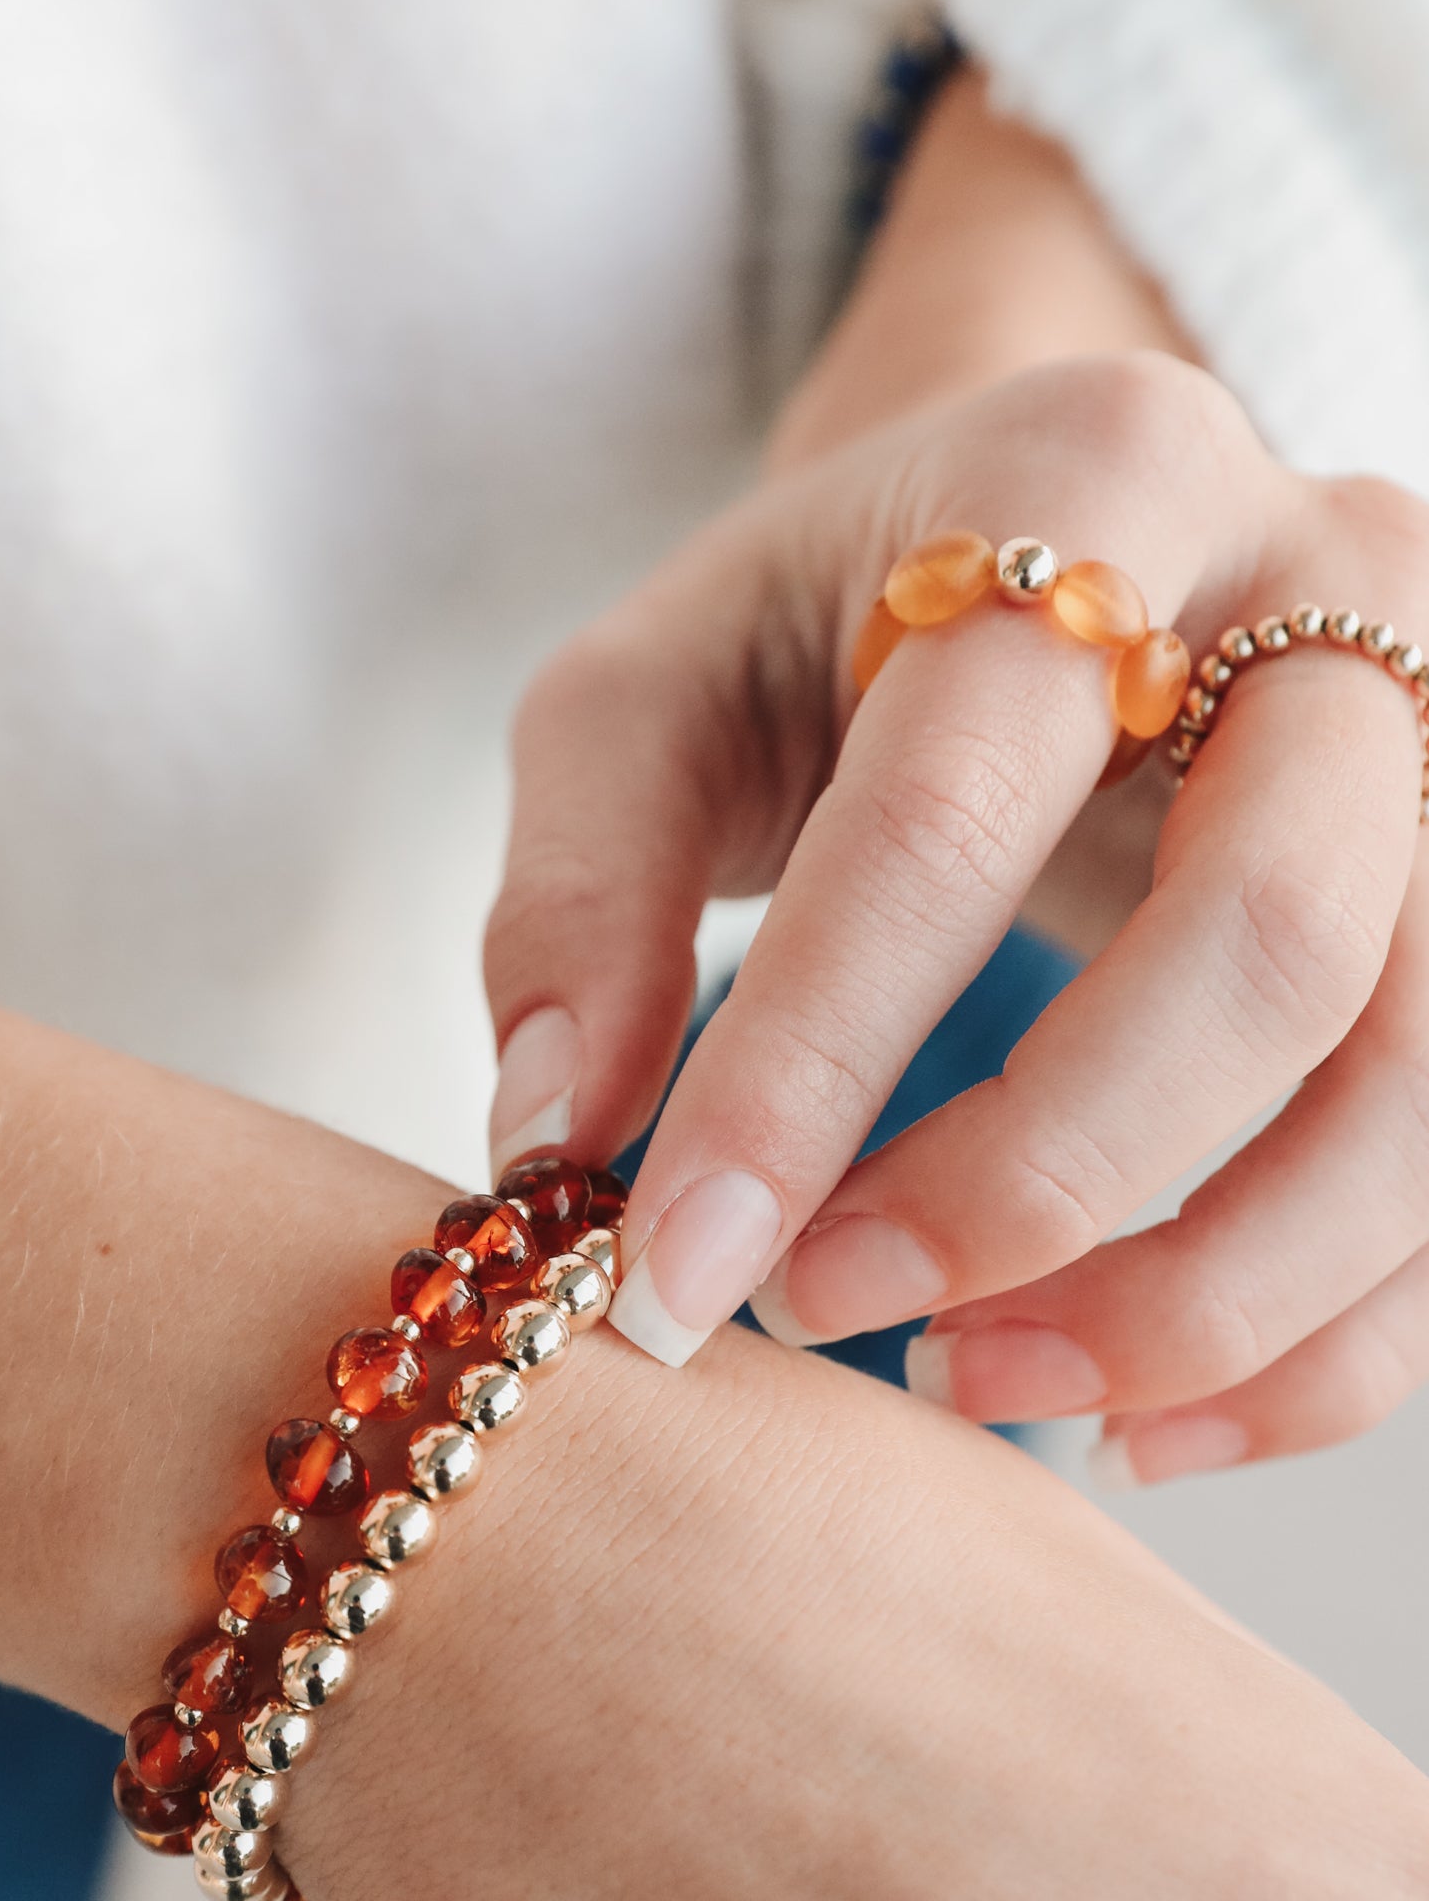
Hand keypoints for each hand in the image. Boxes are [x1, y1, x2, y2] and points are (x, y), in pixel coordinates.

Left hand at [486, 350, 1428, 1480]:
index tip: (673, 1274)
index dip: (806, 1068)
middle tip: (821, 1307)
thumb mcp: (653, 693)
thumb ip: (580, 889)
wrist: (1057, 547)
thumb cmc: (827, 633)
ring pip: (1417, 1083)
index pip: (948, 812)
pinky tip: (1130, 1418)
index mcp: (1087, 482)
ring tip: (961, 1383)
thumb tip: (557, 1139)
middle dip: (1036, 1180)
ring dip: (1198, 1301)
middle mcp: (1341, 579)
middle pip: (1270, 939)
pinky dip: (1314, 1350)